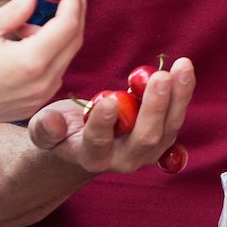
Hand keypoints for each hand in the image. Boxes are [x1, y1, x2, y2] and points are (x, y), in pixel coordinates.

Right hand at [0, 0, 86, 131]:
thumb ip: (17, 8)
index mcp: (31, 61)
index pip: (67, 24)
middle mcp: (43, 83)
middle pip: (74, 40)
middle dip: (76, 10)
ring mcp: (41, 97)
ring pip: (63, 56)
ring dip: (54, 33)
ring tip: (20, 25)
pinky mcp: (34, 104)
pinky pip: (52, 71)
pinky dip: (47, 52)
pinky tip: (22, 44)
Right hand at [26, 59, 194, 173]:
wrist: (83, 143)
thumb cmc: (59, 131)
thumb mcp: (43, 129)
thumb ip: (45, 128)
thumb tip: (53, 122)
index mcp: (90, 157)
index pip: (98, 142)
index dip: (103, 123)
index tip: (107, 100)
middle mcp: (123, 159)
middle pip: (144, 138)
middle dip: (154, 107)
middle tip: (160, 78)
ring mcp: (146, 151)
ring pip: (167, 128)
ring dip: (178, 97)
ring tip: (182, 67)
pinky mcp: (161, 137)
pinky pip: (175, 116)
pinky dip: (182, 92)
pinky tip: (183, 69)